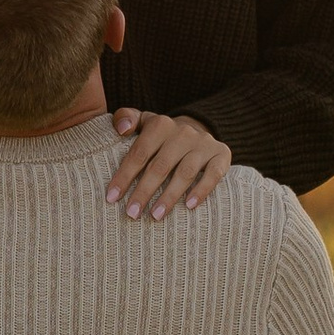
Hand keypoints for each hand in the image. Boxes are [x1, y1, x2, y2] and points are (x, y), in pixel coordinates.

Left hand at [106, 108, 229, 220]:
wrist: (197, 129)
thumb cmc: (160, 135)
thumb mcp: (142, 122)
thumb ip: (125, 118)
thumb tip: (121, 129)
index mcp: (161, 124)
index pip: (139, 153)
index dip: (124, 176)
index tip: (112, 198)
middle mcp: (183, 132)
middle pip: (161, 166)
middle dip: (144, 191)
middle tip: (132, 213)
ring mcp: (204, 143)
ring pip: (185, 172)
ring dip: (170, 196)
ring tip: (156, 216)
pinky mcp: (222, 154)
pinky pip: (214, 174)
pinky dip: (202, 190)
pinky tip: (190, 206)